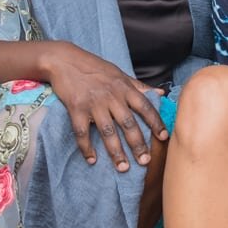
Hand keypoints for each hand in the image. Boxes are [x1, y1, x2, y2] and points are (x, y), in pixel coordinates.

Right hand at [42, 43, 166, 170]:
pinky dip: (86, 147)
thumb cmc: (95, 68)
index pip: (145, 107)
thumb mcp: (119, 74)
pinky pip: (82, 132)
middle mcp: (111, 96)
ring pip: (107, 131)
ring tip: (123, 168)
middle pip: (128, 123)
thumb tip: (161, 93)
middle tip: (145, 161)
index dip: (155, 122)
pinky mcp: (76, 108)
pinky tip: (92, 160)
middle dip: (138, 144)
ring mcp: (93, 103)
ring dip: (116, 151)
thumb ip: (139, 86)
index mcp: (124, 88)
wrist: (64, 60)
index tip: (164, 137)